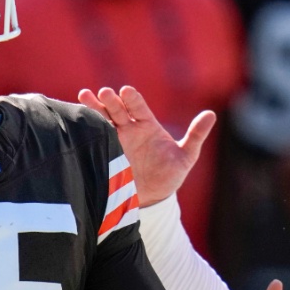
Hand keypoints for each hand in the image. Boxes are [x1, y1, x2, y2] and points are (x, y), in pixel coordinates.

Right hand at [78, 85, 215, 206]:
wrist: (152, 199)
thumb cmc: (169, 175)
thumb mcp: (186, 157)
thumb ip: (195, 135)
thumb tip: (211, 114)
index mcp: (147, 126)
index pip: (138, 108)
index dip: (132, 99)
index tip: (126, 91)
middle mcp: (129, 130)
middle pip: (118, 110)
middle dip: (111, 101)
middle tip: (104, 93)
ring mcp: (114, 141)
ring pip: (102, 120)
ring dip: (94, 109)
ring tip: (85, 96)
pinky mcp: (103, 154)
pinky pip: (94, 139)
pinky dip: (86, 128)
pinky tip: (77, 118)